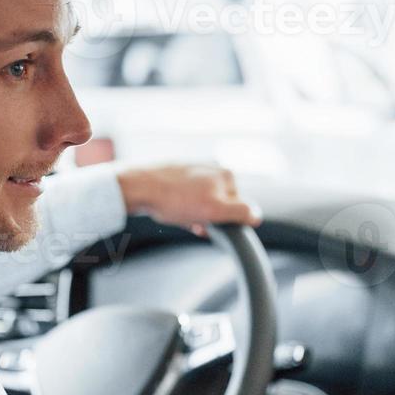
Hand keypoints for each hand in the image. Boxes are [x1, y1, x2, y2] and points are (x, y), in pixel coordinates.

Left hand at [116, 164, 261, 237]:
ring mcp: (194, 171)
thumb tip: (257, 216)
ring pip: (202, 203)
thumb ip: (240, 212)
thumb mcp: (215, 210)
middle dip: (209, 218)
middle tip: (194, 222)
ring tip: (180, 217)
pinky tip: (172, 212)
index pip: (239, 207)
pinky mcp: (177, 176)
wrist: (138, 187)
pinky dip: (182, 209)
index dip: (226, 221)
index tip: (212, 225)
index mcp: (226, 175)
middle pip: (219, 205)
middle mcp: (212, 169)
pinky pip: (186, 199)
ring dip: (195, 215)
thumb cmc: (174, 199)